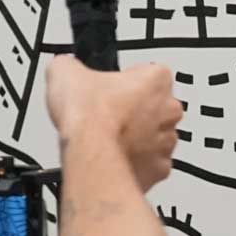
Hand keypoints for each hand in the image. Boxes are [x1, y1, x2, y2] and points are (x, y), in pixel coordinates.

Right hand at [47, 58, 182, 191]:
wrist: (89, 155)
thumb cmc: (89, 118)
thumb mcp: (65, 71)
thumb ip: (71, 65)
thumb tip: (65, 67)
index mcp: (157, 80)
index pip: (147, 73)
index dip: (125, 81)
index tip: (111, 88)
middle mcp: (169, 111)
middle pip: (155, 107)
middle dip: (135, 111)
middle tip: (109, 114)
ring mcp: (167, 141)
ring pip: (155, 137)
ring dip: (138, 138)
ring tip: (109, 137)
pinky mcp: (159, 169)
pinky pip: (151, 163)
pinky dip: (137, 162)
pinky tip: (115, 157)